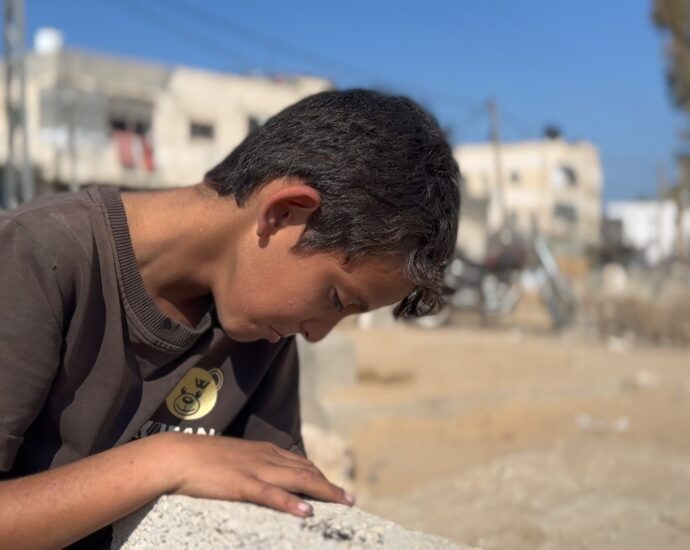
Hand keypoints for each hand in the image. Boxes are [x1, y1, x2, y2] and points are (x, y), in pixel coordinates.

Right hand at [157, 433, 353, 516]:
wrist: (176, 456)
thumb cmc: (200, 459)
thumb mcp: (234, 458)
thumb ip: (252, 464)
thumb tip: (265, 477)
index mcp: (263, 451)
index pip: (300, 463)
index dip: (320, 476)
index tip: (334, 488)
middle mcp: (265, 457)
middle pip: (306, 471)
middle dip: (330, 486)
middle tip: (350, 499)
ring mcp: (255, 470)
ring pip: (297, 480)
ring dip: (324, 492)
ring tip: (344, 503)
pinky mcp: (241, 484)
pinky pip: (271, 494)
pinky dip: (290, 503)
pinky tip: (306, 512)